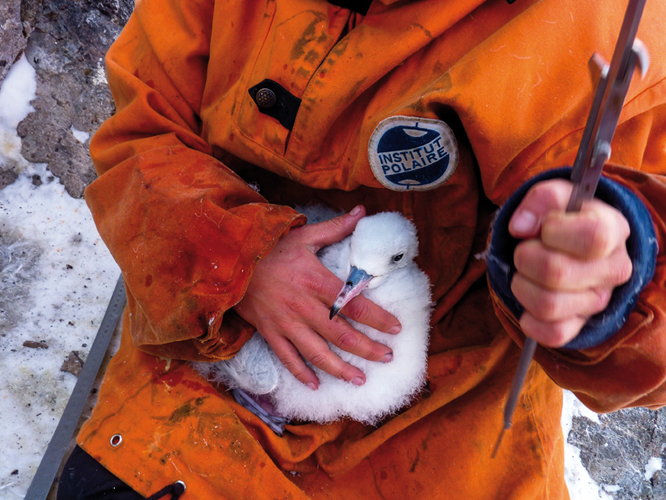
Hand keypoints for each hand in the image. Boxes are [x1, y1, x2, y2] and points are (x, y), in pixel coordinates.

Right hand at [233, 205, 400, 388]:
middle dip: (367, 349)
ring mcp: (286, 323)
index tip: (396, 328)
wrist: (230, 260)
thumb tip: (361, 212)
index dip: (378, 318)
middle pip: (341, 334)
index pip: (353, 304)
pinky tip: (317, 385)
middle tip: (388, 357)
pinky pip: (287, 358)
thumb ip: (335, 228)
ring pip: (317, 353)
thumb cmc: (271, 247)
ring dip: (340, 369)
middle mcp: (303, 307)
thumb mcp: (303, 234)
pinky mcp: (270, 332)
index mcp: (315, 282)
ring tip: (360, 380)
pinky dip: (302, 374)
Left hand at [508, 179, 631, 346]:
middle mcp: (613, 269)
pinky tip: (529, 299)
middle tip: (524, 250)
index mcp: (613, 230)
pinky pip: (552, 334)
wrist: (570, 244)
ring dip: (522, 286)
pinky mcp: (579, 325)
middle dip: (525, 257)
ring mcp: (598, 301)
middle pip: (557, 272)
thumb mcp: (555, 197)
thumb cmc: (562, 219)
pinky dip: (529, 319)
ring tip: (526, 273)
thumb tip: (520, 226)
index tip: (544, 227)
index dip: (556, 231)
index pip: (592, 237)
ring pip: (548, 305)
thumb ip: (540, 199)